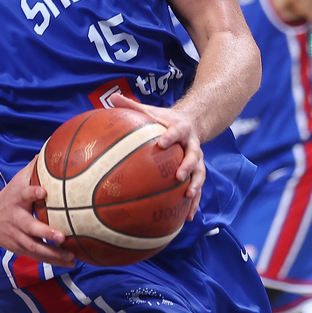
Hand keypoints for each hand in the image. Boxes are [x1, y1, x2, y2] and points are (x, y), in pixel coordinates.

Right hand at [0, 161, 74, 266]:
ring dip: (53, 254)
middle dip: (45, 233)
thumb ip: (33, 169)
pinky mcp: (21, 249)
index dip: (32, 192)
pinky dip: (54, 261)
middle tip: (62, 236)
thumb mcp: (17, 181)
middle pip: (30, 228)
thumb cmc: (8, 198)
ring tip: (72, 256)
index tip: (43, 191)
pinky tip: (72, 262)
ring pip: (35, 248)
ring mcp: (17, 237)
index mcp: (16, 200)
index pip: (23, 194)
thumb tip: (52, 149)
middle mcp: (16, 220)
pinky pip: (38, 257)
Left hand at [109, 95, 205, 220]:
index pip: (176, 132)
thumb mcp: (151, 110)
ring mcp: (197, 160)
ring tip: (188, 197)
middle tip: (178, 176)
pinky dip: (195, 202)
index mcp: (180, 129)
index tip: (161, 143)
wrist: (191, 122)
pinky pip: (198, 187)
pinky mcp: (197, 172)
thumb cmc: (164, 119)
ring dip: (196, 186)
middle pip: (194, 156)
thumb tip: (111, 96)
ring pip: (200, 173)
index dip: (170, 137)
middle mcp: (192, 145)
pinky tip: (189, 216)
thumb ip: (132, 105)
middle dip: (187, 166)